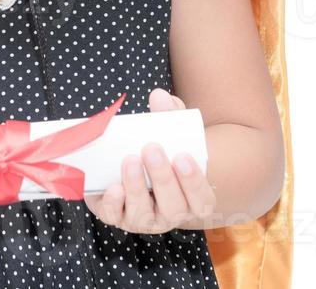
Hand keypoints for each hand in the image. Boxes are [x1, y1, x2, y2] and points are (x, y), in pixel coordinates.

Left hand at [82, 88, 215, 233]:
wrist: (136, 169)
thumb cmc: (163, 152)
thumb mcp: (172, 135)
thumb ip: (171, 116)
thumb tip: (159, 96)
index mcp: (193, 200)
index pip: (202, 201)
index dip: (194, 182)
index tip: (182, 156)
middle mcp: (171, 215)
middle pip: (173, 207)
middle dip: (163, 178)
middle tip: (151, 148)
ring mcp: (144, 219)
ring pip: (144, 214)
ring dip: (137, 187)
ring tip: (130, 159)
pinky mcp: (117, 216)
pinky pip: (115, 217)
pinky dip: (113, 204)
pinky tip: (113, 187)